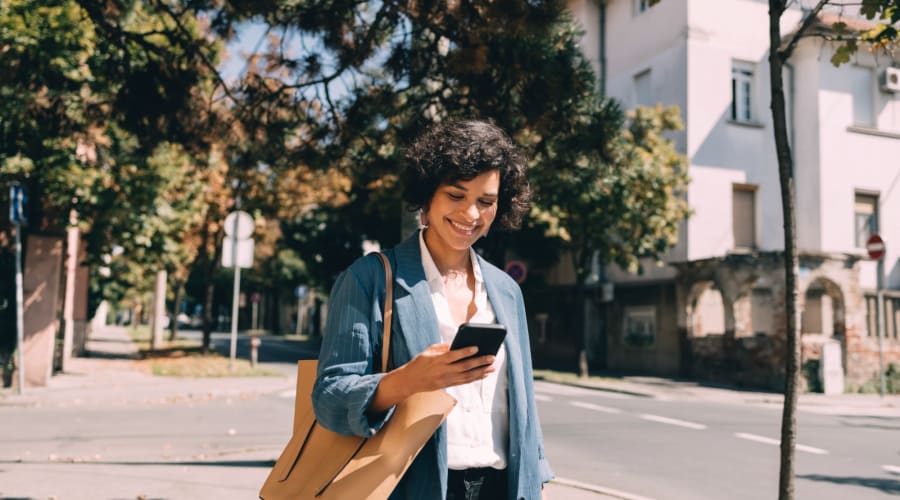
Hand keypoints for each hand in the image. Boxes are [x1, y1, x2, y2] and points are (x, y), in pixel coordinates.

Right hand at [369, 343, 494, 413]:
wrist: (410, 381)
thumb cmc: (419, 363)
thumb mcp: (428, 351)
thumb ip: (443, 347)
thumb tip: (458, 344)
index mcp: (437, 360)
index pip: (453, 356)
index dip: (465, 352)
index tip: (476, 347)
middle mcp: (443, 371)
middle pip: (464, 367)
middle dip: (479, 362)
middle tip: (491, 357)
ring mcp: (446, 380)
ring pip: (467, 376)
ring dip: (481, 372)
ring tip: (492, 367)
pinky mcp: (448, 385)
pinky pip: (464, 382)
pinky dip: (475, 378)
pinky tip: (483, 374)